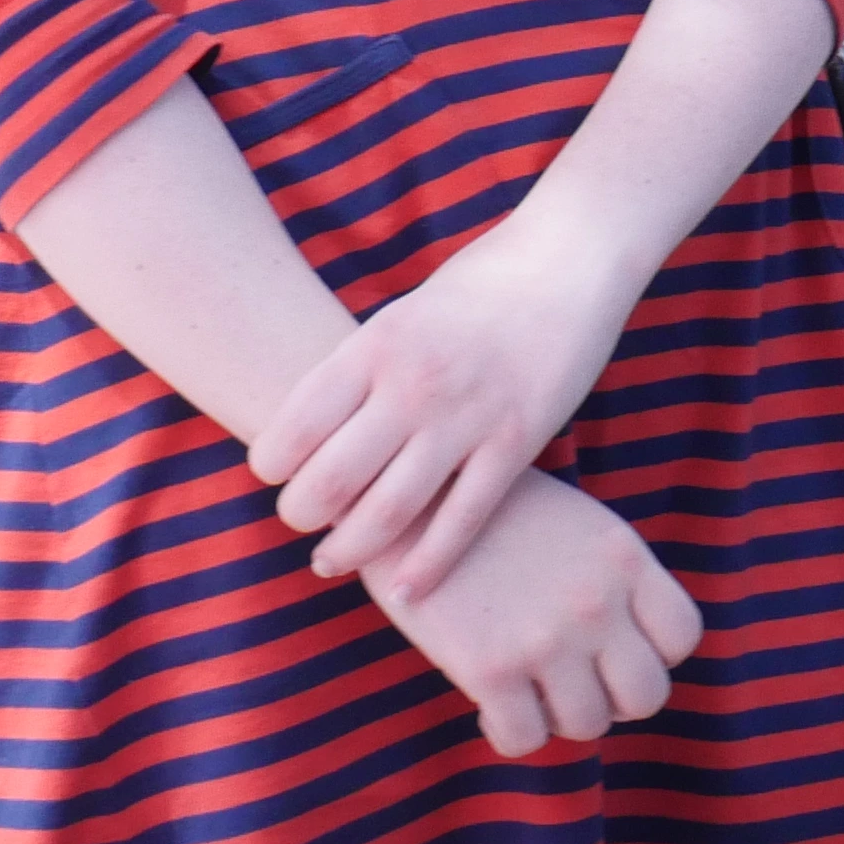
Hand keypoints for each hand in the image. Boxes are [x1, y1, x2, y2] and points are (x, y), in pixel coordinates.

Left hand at [254, 230, 633, 590]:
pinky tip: (406, 590)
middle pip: (328, 482)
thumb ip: (363, 369)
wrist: (573, 254)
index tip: (276, 476)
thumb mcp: (406, 312)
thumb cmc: (483, 282)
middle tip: (302, 521)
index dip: (270, 467)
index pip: (293, 429)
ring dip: (348, 550)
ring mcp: (467, 415)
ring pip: (387, 514)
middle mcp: (414, 383)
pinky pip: (462, 520)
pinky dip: (427, 565)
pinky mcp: (518, 440)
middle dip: (300, 517)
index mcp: (377, 344)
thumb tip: (313, 432)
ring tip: (332, 560)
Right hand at [365, 469, 701, 758]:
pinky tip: (491, 705)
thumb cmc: (497, 514)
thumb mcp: (580, 528)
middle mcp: (597, 602)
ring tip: (530, 690)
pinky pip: (524, 739)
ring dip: (559, 717)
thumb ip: (615, 582)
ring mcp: (547, 639)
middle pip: (647, 696)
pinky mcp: (491, 670)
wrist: (413, 501)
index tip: (615, 649)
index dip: (654, 655)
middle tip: (575, 682)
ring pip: (587, 725)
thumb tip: (628, 650)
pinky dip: (510, 732)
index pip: (683, 637)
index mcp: (625, 558)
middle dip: (614, 699)